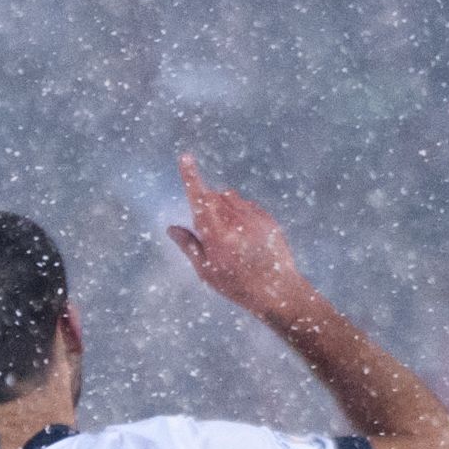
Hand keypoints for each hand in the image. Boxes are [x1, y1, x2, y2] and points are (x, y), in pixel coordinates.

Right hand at [167, 154, 315, 320]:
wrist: (277, 290)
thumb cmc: (235, 285)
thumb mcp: (205, 270)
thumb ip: (188, 245)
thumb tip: (172, 228)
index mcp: (216, 234)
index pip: (200, 199)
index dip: (191, 177)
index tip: (185, 157)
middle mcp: (236, 220)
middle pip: (214, 196)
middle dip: (206, 204)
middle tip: (209, 233)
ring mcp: (254, 217)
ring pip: (230, 198)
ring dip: (223, 207)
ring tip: (229, 236)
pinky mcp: (268, 218)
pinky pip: (247, 205)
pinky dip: (240, 214)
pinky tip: (245, 238)